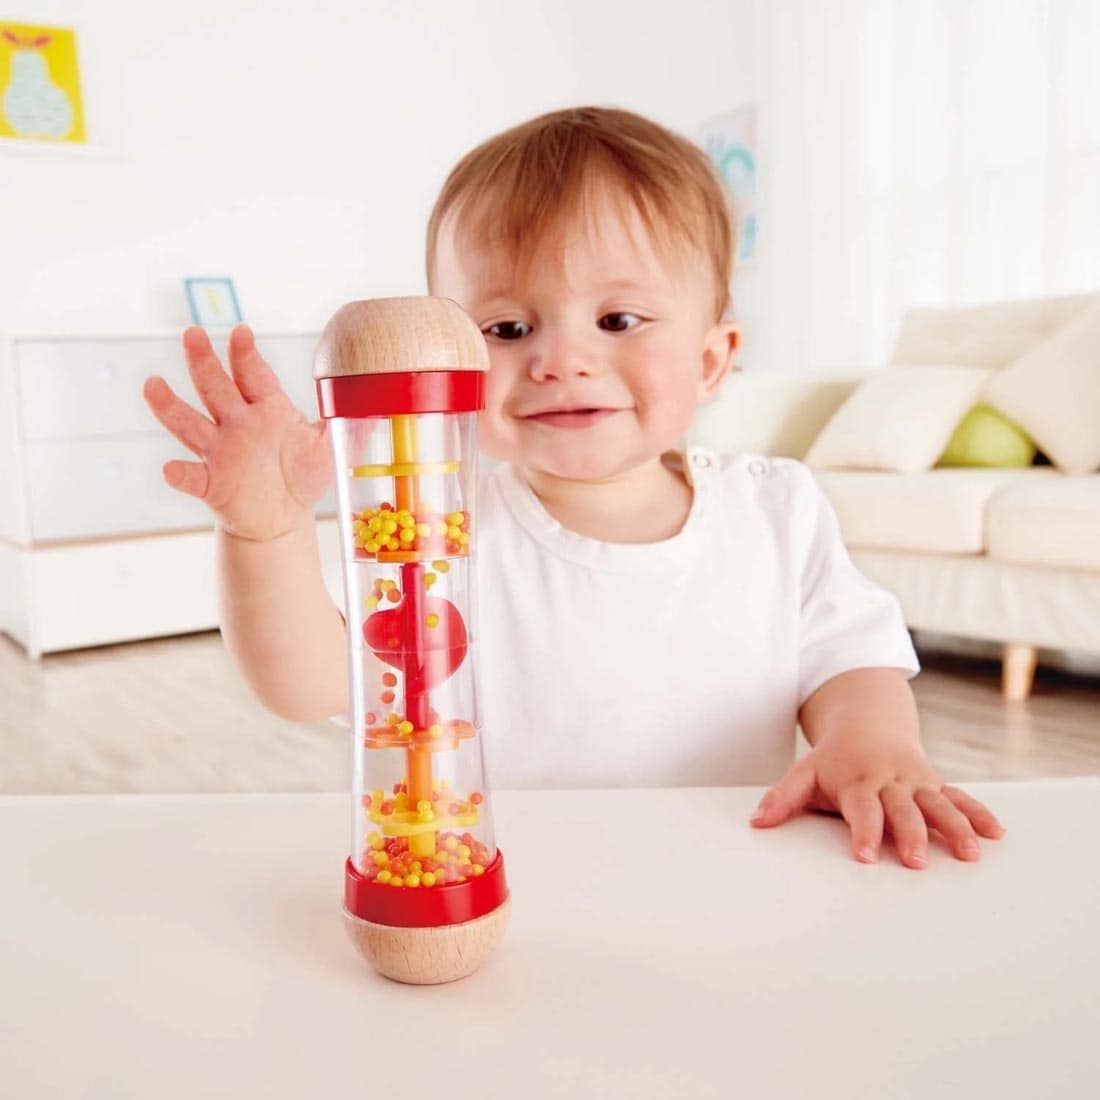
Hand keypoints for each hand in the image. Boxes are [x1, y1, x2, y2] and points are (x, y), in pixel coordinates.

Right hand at [143, 325, 332, 540]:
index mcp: (267, 408)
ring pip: (191, 425)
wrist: (282, 518)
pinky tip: (169, 469)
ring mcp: (220, 452)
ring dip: (171, 406)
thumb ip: (343, 425)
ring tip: (153, 385)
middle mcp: (238, 424)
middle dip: (204, 361)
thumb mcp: (328, 449)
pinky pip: (191, 477)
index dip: (245, 354)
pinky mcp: (211, 483)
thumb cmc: (301, 476)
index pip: (253, 375)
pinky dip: (180, 474)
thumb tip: (377, 405)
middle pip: (216, 388)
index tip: (240, 333)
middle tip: (192, 334)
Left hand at [749, 727, 1005, 868]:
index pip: (861, 809)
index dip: (862, 832)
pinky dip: (977, 813)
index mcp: (857, 781)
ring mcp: (916, 782)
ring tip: (969, 854)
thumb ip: (783, 798)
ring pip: (938, 804)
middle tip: (916, 862)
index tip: (863, 857)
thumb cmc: (833, 759)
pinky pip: (959, 797)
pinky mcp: (934, 783)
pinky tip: (995, 834)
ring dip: (955, 828)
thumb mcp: (804, 772)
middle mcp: (890, 781)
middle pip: (903, 809)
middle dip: (910, 835)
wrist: (867, 723)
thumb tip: (756, 822)